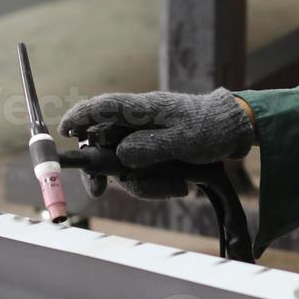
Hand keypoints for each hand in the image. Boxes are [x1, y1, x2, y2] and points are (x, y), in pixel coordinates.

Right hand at [59, 89, 255, 198]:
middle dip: (99, 169)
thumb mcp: (183, 141)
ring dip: (140, 183)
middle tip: (97, 191)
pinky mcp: (154, 151)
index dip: (80, 117)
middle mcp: (139, 122)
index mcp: (143, 109)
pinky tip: (179, 188)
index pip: (102, 107)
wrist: (235, 132)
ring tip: (175, 190)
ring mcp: (146, 137)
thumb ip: (149, 147)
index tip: (64, 131)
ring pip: (122, 163)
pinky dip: (155, 185)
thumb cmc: (210, 129)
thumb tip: (121, 156)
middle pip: (103, 142)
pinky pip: (142, 171)